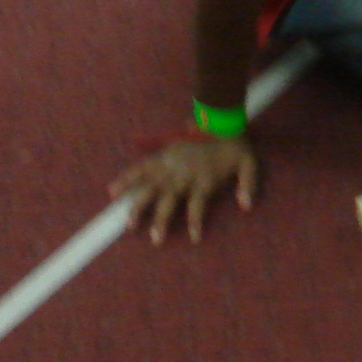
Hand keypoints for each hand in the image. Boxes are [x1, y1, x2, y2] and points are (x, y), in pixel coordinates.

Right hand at [110, 134, 256, 243]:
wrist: (219, 121)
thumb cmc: (234, 147)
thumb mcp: (249, 164)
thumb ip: (248, 185)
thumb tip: (247, 207)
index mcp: (203, 180)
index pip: (197, 206)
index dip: (195, 223)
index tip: (194, 239)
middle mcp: (183, 177)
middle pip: (169, 202)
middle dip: (161, 222)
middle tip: (155, 240)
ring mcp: (168, 167)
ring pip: (150, 189)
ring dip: (139, 207)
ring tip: (130, 224)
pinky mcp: (160, 157)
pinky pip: (139, 169)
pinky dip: (125, 178)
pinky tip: (112, 191)